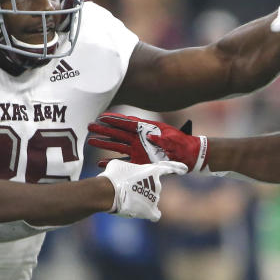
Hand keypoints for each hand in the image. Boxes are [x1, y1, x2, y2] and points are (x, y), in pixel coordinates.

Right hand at [87, 113, 208, 171]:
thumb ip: (162, 140)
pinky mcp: (140, 162)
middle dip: (104, 129)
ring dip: (105, 143)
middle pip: (118, 133)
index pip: (128, 124)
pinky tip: (101, 163)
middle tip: (90, 126)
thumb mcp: (173, 140)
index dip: (115, 119)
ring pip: (118, 146)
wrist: (189, 156)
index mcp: (147, 130)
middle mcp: (140, 140)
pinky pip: (124, 162)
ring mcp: (138, 151)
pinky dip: (113, 162)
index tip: (102, 116)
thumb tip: (151, 138)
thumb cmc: (182, 145)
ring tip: (91, 140)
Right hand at [98, 158, 186, 220]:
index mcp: (152, 171)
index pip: (169, 168)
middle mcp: (157, 185)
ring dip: (141, 200)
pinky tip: (147, 213)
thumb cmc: (113, 176)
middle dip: (143, 188)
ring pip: (150, 200)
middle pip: (153, 187)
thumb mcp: (119, 165)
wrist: (108, 192)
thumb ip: (126, 168)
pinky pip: (155, 214)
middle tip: (127, 189)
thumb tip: (122, 171)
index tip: (185, 169)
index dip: (177, 168)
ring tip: (126, 199)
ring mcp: (154, 198)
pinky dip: (151, 214)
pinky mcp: (150, 211)